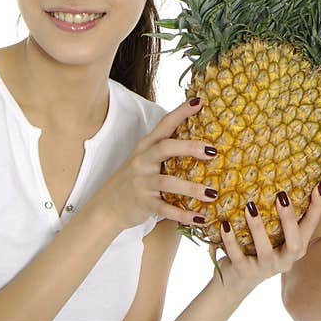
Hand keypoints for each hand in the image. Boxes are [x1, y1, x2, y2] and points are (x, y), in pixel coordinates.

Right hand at [95, 99, 219, 230]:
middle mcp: (142, 161)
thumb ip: (166, 149)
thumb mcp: (147, 159)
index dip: (181, 112)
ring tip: (213, 194)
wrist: (107, 206)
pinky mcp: (142, 203)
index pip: (164, 125)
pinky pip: (165, 209)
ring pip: (168, 183)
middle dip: (189, 147)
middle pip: (165, 148)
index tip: (199, 102)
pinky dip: (183, 215)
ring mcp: (141, 182)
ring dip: (191, 189)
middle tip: (212, 151)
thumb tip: (202, 140)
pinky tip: (201, 218)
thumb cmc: (136, 179)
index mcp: (146, 146)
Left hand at [209, 182, 320, 292]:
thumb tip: (283, 178)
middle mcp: (285, 260)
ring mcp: (265, 268)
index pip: (311, 226)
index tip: (319, 184)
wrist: (236, 280)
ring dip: (258, 227)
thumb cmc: (259, 248)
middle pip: (294, 243)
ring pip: (265, 251)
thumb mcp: (275, 234)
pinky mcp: (244, 272)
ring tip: (250, 206)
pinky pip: (238, 256)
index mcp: (297, 247)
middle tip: (282, 195)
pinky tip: (225, 224)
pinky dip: (231, 240)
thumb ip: (282, 216)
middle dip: (289, 219)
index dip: (318, 207)